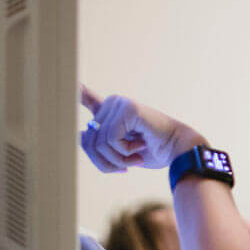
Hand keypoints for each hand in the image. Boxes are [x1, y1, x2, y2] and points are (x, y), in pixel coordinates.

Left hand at [80, 84, 205, 172]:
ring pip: (99, 144)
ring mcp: (119, 104)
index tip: (71, 82)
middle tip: (126, 167)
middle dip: (105, 162)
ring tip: (136, 159)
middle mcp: (112, 103)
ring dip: (118, 160)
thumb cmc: (152, 151)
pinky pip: (111, 139)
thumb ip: (99, 145)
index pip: (87, 99)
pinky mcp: (127, 109)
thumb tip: (81, 132)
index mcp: (110, 112)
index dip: (77, 92)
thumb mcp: (119, 152)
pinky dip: (124, 152)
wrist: (178, 150)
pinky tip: (140, 147)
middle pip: (88, 141)